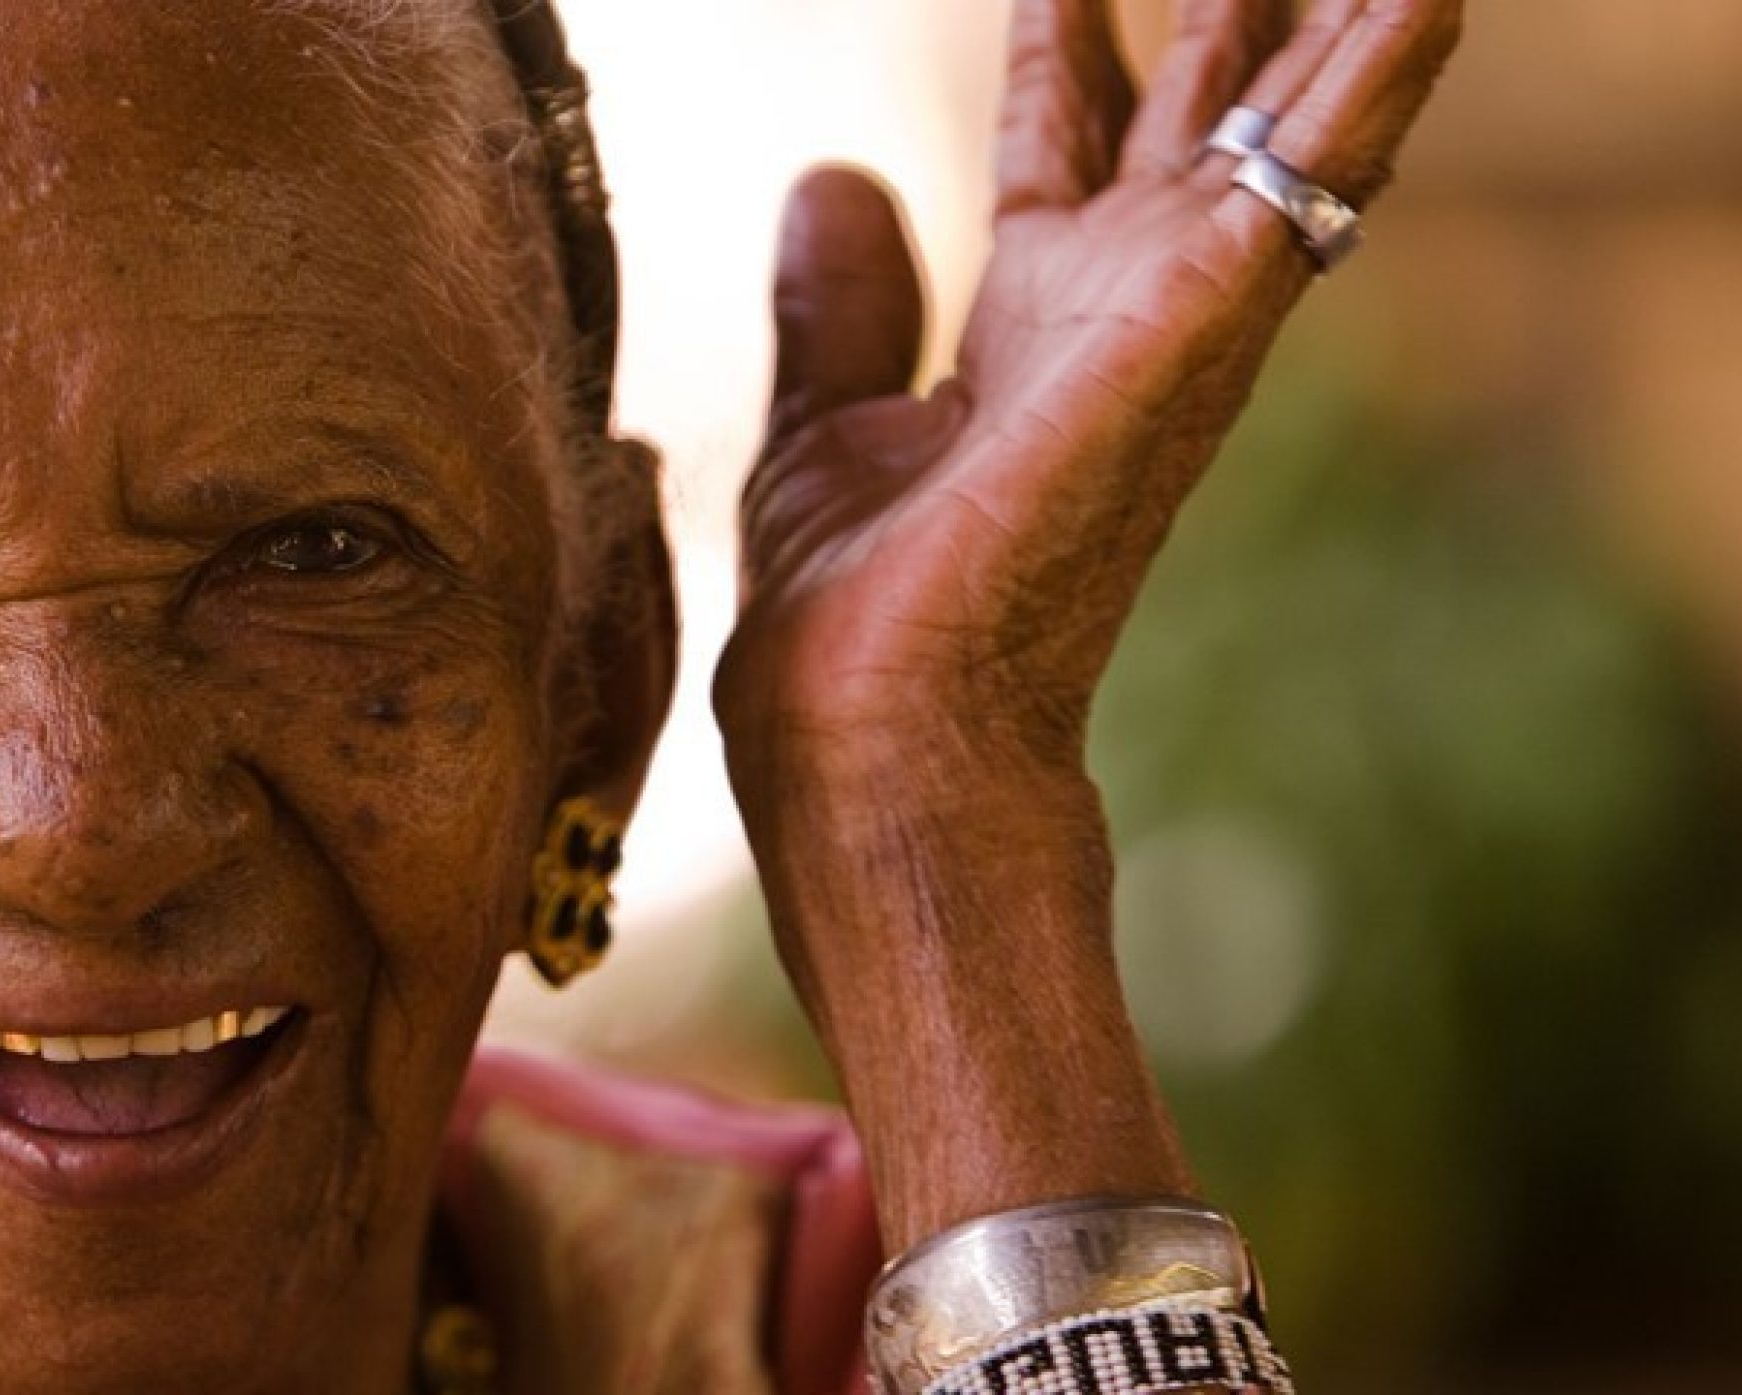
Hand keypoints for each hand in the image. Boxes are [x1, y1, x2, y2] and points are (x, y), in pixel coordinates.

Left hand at [718, 0, 1462, 788]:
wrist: (885, 719)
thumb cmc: (854, 623)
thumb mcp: (825, 427)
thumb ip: (845, 311)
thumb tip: (831, 177)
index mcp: (1029, 332)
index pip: (1055, 154)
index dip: (1061, 61)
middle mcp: (1119, 310)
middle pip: (1185, 123)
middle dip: (1213, 26)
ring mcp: (1178, 311)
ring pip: (1277, 126)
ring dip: (1328, 29)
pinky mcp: (1204, 314)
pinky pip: (1314, 165)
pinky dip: (1374, 73)